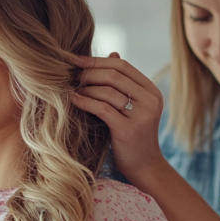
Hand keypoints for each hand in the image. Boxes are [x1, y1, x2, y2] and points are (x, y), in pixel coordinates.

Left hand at [70, 52, 166, 186]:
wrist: (144, 167)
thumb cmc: (132, 135)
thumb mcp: (131, 106)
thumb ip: (123, 83)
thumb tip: (111, 53)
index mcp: (151, 90)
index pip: (122, 65)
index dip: (97, 60)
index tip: (75, 60)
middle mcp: (150, 100)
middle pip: (114, 75)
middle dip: (88, 72)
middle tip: (69, 73)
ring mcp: (142, 115)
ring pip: (107, 91)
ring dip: (84, 87)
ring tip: (68, 87)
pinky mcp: (129, 129)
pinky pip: (102, 108)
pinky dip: (84, 101)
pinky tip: (72, 99)